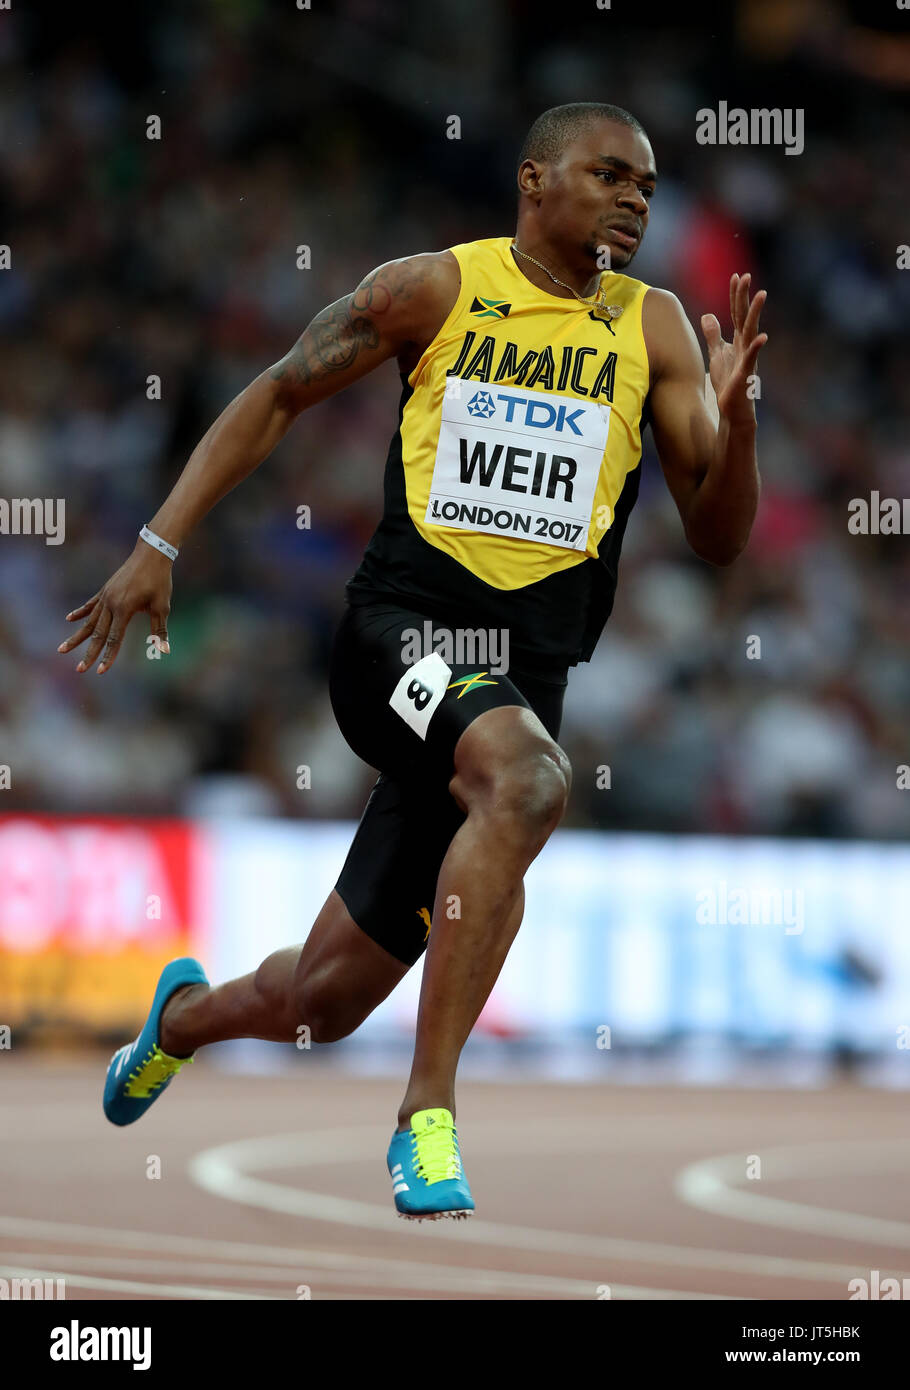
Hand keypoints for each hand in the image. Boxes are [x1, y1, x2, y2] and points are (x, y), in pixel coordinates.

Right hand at [57, 542, 172, 673]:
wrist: (151, 554)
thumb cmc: (159, 581)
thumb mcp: (162, 607)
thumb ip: (160, 630)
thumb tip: (164, 651)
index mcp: (124, 609)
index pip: (114, 638)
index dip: (108, 656)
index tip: (101, 671)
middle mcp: (110, 604)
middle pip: (97, 634)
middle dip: (89, 653)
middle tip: (79, 670)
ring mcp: (106, 596)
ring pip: (89, 621)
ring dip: (76, 637)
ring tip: (62, 650)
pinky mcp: (105, 590)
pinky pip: (90, 605)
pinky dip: (80, 613)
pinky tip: (69, 619)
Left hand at [701, 273, 767, 425]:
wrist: (732, 408)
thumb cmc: (727, 382)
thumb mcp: (716, 354)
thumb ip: (713, 335)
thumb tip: (707, 315)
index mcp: (737, 340)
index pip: (736, 313)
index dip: (735, 295)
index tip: (735, 276)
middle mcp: (745, 345)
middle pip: (744, 317)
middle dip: (744, 297)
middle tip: (746, 276)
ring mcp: (747, 358)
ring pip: (752, 332)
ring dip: (755, 314)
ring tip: (761, 295)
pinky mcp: (745, 374)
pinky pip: (752, 358)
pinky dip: (756, 347)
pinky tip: (763, 337)